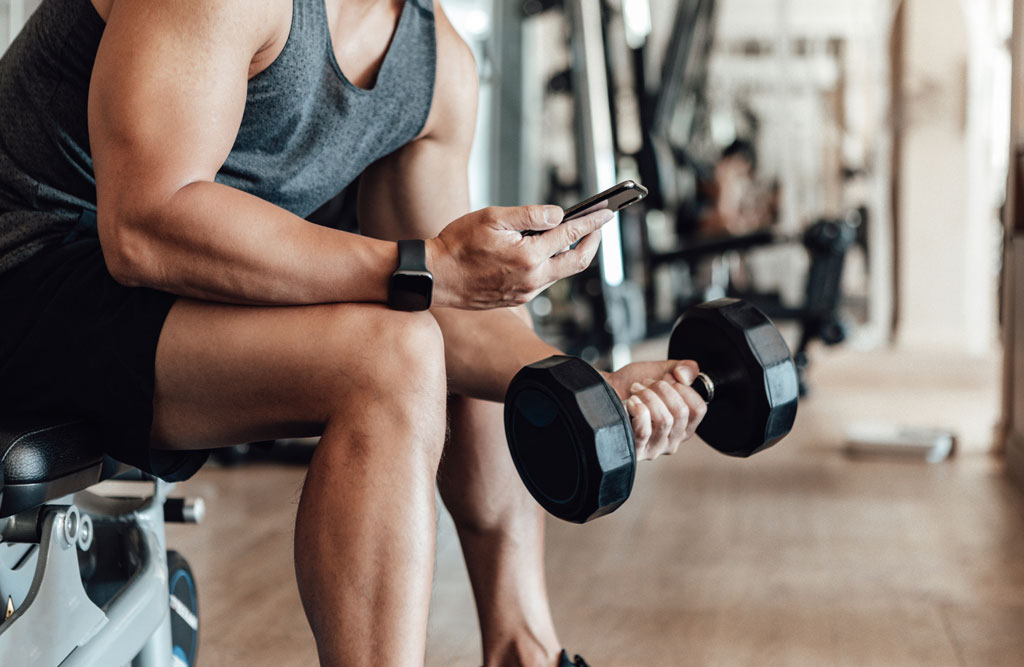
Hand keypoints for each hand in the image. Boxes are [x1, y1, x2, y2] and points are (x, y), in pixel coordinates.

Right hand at [426, 205, 613, 309]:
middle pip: (577, 261)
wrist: (435, 277)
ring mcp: (526, 291)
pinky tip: (546, 251)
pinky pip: (544, 280)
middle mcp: (532, 278)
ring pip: (560, 272)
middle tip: (599, 225)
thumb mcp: (492, 218)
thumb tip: (558, 214)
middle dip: (592, 242)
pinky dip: (552, 264)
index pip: (571, 234)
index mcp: (528, 256)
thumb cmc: (457, 245)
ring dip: (571, 253)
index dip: (593, 222)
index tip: (608, 212)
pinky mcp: (517, 298)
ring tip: (573, 234)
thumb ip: (529, 215)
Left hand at [604, 360, 706, 460]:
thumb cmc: (631, 385)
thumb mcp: (663, 371)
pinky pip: (644, 430)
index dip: (683, 388)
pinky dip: (637, 409)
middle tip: (646, 383)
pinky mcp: (635, 450)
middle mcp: (672, 440)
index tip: (668, 379)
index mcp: (684, 425)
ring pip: (664, 420)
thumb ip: (684, 368)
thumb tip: (686, 375)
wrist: (604, 390)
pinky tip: (629, 402)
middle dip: (662, 389)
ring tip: (636, 391)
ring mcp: (654, 448)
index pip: (699, 409)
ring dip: (648, 397)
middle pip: (681, 413)